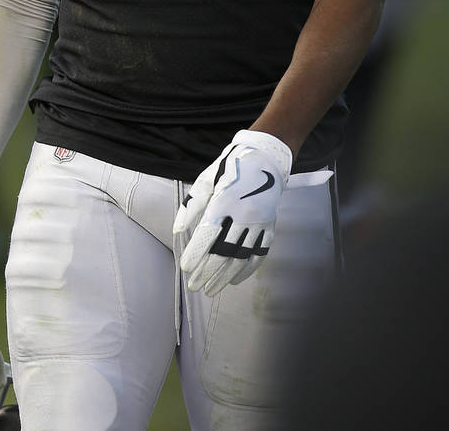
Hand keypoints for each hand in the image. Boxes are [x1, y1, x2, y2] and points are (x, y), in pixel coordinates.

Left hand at [173, 129, 291, 296]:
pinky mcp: (270, 226)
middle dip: (208, 271)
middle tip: (195, 285)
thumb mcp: (206, 180)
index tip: (186, 268)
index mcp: (224, 201)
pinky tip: (235, 280)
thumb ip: (191, 206)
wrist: (265, 158)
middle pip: (224, 251)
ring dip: (225, 276)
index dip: (196, 253)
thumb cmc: (229, 169)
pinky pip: (260, 253)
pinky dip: (248, 269)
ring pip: (241, 257)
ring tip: (211, 289)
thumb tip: (178, 231)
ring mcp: (259, 222)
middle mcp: (243, 214)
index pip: (208, 234)